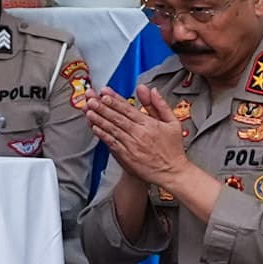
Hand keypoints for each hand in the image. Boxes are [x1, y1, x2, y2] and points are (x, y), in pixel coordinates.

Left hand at [80, 85, 197, 196]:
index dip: (115, 100)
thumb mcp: (173, 122)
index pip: (128, 109)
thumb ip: (160, 105)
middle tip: (91, 99)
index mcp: (149, 124)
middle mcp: (139, 133)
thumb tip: (151, 90)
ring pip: (112, 129)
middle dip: (102, 107)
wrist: (172, 172)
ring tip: (89, 110)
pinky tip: (95, 127)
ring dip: (99, 119)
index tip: (104, 93)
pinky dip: (102, 134)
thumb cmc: (173, 148)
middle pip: (117, 117)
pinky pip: (112, 143)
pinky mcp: (126, 156)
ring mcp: (131, 145)